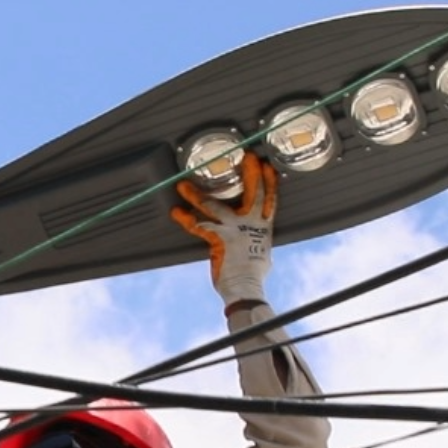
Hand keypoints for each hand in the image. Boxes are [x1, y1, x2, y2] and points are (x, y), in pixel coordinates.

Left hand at [170, 151, 278, 306]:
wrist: (245, 290)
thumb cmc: (250, 276)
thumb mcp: (260, 253)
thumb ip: (255, 238)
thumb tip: (254, 237)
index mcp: (263, 228)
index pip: (270, 199)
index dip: (270, 182)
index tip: (267, 166)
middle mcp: (251, 225)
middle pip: (254, 194)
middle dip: (252, 175)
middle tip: (248, 157)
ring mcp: (234, 231)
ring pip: (215, 207)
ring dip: (197, 195)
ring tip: (183, 185)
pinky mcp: (219, 240)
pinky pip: (199, 225)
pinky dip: (186, 219)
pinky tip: (176, 212)